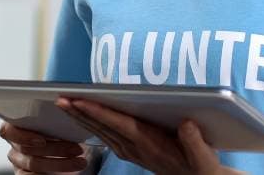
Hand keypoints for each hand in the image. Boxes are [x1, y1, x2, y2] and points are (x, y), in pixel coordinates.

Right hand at [0, 121, 89, 173]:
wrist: (68, 150)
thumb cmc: (59, 131)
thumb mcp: (57, 120)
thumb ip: (55, 114)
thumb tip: (67, 104)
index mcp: (15, 126)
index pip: (8, 130)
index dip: (23, 136)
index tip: (42, 140)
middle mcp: (15, 144)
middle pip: (26, 149)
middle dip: (55, 149)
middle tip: (76, 148)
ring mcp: (19, 161)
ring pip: (34, 164)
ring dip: (60, 163)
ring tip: (80, 161)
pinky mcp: (24, 174)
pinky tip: (67, 172)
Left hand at [57, 97, 244, 174]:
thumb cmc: (200, 165)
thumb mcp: (203, 156)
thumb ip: (195, 142)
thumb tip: (187, 125)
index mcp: (149, 144)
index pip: (117, 124)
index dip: (97, 111)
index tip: (79, 101)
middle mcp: (135, 148)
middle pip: (102, 127)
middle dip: (80, 112)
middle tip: (59, 98)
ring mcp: (130, 151)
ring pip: (100, 132)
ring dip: (82, 117)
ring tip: (64, 103)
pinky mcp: (131, 151)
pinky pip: (106, 135)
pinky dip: (92, 124)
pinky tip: (82, 116)